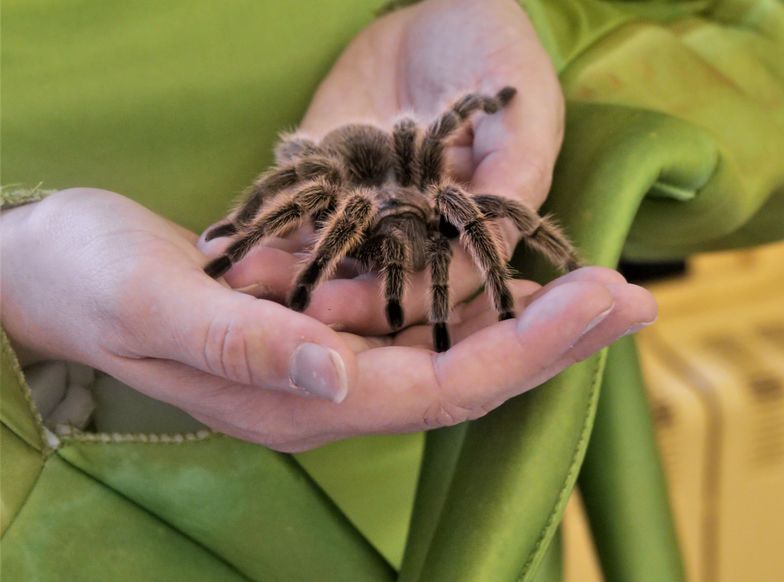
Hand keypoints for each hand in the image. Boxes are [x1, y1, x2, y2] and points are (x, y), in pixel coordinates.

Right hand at [1, 189, 654, 451]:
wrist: (54, 273)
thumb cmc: (88, 279)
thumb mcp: (152, 301)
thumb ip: (242, 344)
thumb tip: (338, 371)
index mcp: (292, 398)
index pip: (434, 387)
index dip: (524, 349)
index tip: (600, 301)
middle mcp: (323, 393)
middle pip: (463, 379)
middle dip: (553, 340)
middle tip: (634, 296)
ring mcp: (325, 366)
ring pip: (450, 355)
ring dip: (529, 322)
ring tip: (602, 289)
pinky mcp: (322, 331)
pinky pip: (419, 327)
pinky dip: (478, 304)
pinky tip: (515, 280)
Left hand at [200, 0, 566, 335]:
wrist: (437, 11)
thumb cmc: (498, 53)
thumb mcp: (523, 112)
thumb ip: (518, 171)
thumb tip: (501, 242)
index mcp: (464, 224)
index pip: (441, 278)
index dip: (415, 297)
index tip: (378, 313)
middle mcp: (411, 225)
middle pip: (373, 278)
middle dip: (334, 296)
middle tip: (294, 304)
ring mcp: (363, 203)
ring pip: (324, 249)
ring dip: (283, 267)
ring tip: (240, 273)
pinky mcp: (325, 174)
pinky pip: (290, 203)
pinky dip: (257, 222)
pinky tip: (224, 238)